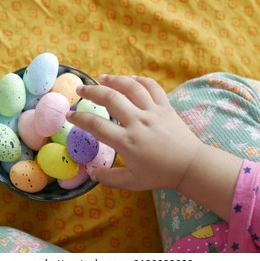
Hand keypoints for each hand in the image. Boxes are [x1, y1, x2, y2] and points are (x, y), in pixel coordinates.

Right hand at [66, 74, 202, 190]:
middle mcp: (138, 122)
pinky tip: (130, 79)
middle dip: (92, 91)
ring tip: (102, 78)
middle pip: (110, 99)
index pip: (96, 125)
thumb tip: (91, 173)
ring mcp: (153, 112)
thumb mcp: (132, 182)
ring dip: (114, 80)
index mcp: (127, 141)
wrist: (189, 165)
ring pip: (131, 87)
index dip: (79, 118)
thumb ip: (109, 178)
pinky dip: (140, 80)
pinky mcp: (166, 107)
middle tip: (80, 89)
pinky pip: (152, 87)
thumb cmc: (160, 174)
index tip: (69, 114)